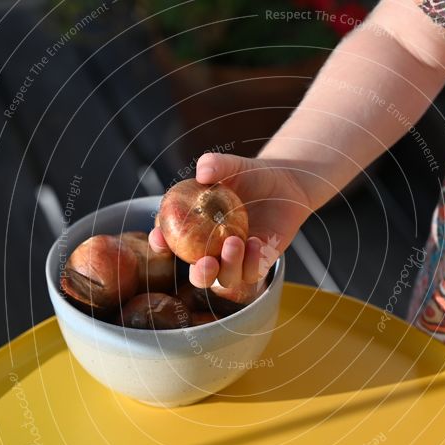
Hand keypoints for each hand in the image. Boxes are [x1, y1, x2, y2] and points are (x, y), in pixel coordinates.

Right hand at [150, 152, 313, 287]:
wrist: (285, 182)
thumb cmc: (251, 175)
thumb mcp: (233, 166)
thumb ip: (216, 165)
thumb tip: (202, 171)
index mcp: (195, 229)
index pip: (170, 242)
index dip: (160, 244)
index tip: (159, 237)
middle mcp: (213, 250)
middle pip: (199, 275)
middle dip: (199, 274)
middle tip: (204, 263)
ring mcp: (236, 259)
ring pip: (227, 279)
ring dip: (228, 267)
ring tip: (233, 242)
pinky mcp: (259, 262)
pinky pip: (253, 273)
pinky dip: (252, 263)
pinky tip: (256, 242)